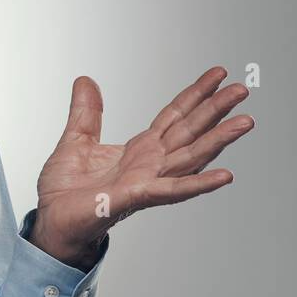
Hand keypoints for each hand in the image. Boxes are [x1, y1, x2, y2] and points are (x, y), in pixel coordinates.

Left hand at [30, 66, 253, 270]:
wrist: (51, 222)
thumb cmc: (65, 191)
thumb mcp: (74, 140)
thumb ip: (85, 112)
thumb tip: (85, 80)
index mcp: (139, 149)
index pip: (174, 116)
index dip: (195, 95)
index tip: (217, 74)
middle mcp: (150, 164)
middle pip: (190, 131)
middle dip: (216, 109)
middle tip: (241, 90)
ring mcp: (147, 181)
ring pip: (191, 156)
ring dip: (219, 140)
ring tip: (245, 122)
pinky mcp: (135, 197)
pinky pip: (172, 189)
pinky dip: (198, 183)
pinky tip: (224, 176)